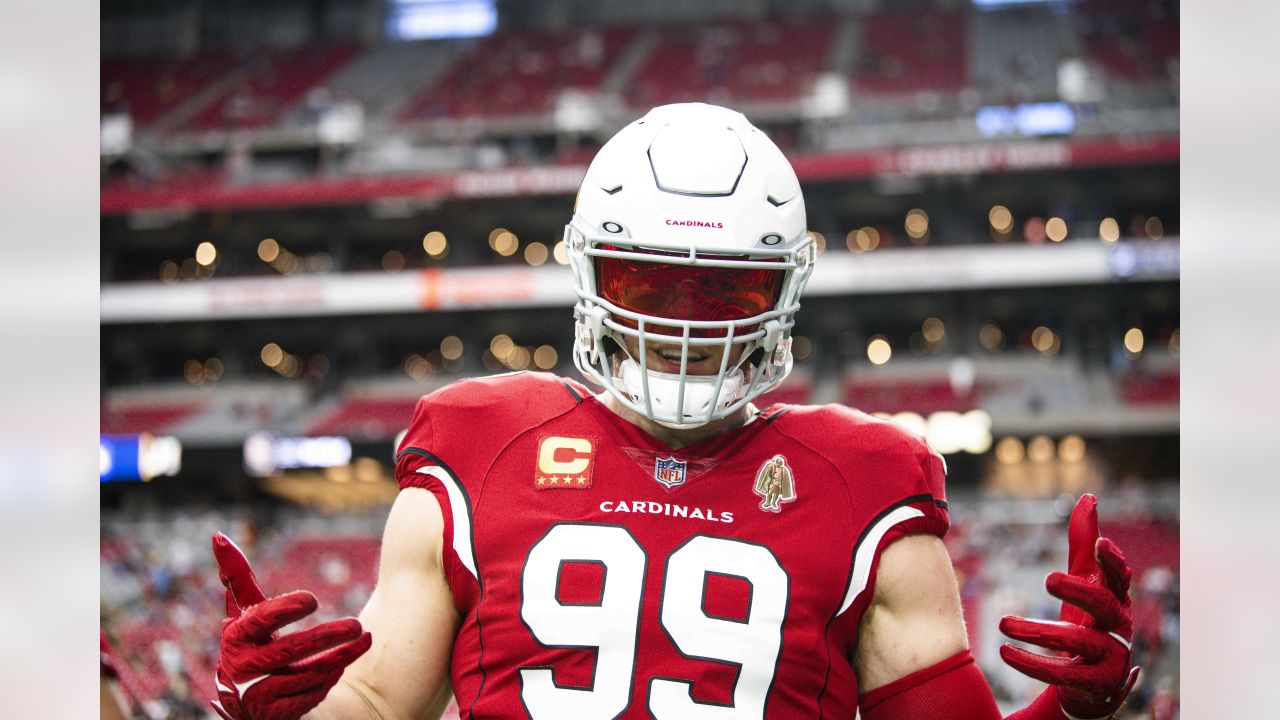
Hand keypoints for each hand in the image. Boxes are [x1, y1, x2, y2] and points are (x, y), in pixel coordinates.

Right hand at [211, 533, 371, 719]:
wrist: (243, 694)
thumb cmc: (249, 642)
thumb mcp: (242, 612)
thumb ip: (237, 577)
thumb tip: (218, 535)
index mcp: (235, 637)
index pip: (260, 621)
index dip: (284, 609)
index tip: (313, 599)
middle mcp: (242, 668)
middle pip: (290, 652)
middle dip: (326, 637)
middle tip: (357, 624)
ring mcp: (258, 694)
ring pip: (307, 675)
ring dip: (340, 656)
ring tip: (364, 638)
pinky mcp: (275, 713)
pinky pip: (310, 695)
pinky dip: (331, 678)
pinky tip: (346, 662)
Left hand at [999, 494, 1139, 718]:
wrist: (1093, 681)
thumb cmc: (1089, 621)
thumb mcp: (1085, 581)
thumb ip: (1083, 544)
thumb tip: (1088, 497)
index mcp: (1116, 600)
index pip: (1120, 578)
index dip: (1114, 562)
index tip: (1101, 543)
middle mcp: (1118, 627)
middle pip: (1105, 606)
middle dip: (1078, 591)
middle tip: (1048, 579)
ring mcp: (1111, 657)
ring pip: (1078, 642)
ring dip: (1037, 631)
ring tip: (1002, 623)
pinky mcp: (1094, 683)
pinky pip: (1063, 673)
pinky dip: (1031, 663)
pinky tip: (1004, 652)